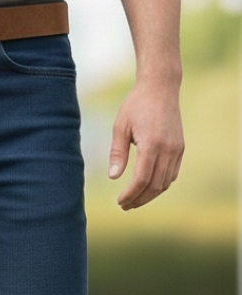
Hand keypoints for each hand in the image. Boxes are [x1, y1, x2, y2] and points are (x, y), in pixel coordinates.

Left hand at [108, 78, 183, 209]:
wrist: (161, 88)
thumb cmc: (136, 106)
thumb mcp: (120, 128)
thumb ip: (117, 154)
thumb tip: (114, 178)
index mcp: (152, 144)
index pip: (142, 179)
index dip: (130, 194)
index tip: (119, 202)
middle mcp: (169, 149)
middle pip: (155, 185)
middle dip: (139, 199)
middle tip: (124, 206)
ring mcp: (177, 149)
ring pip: (165, 182)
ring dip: (150, 195)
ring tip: (133, 200)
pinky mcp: (181, 147)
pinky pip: (172, 173)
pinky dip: (160, 184)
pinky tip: (147, 188)